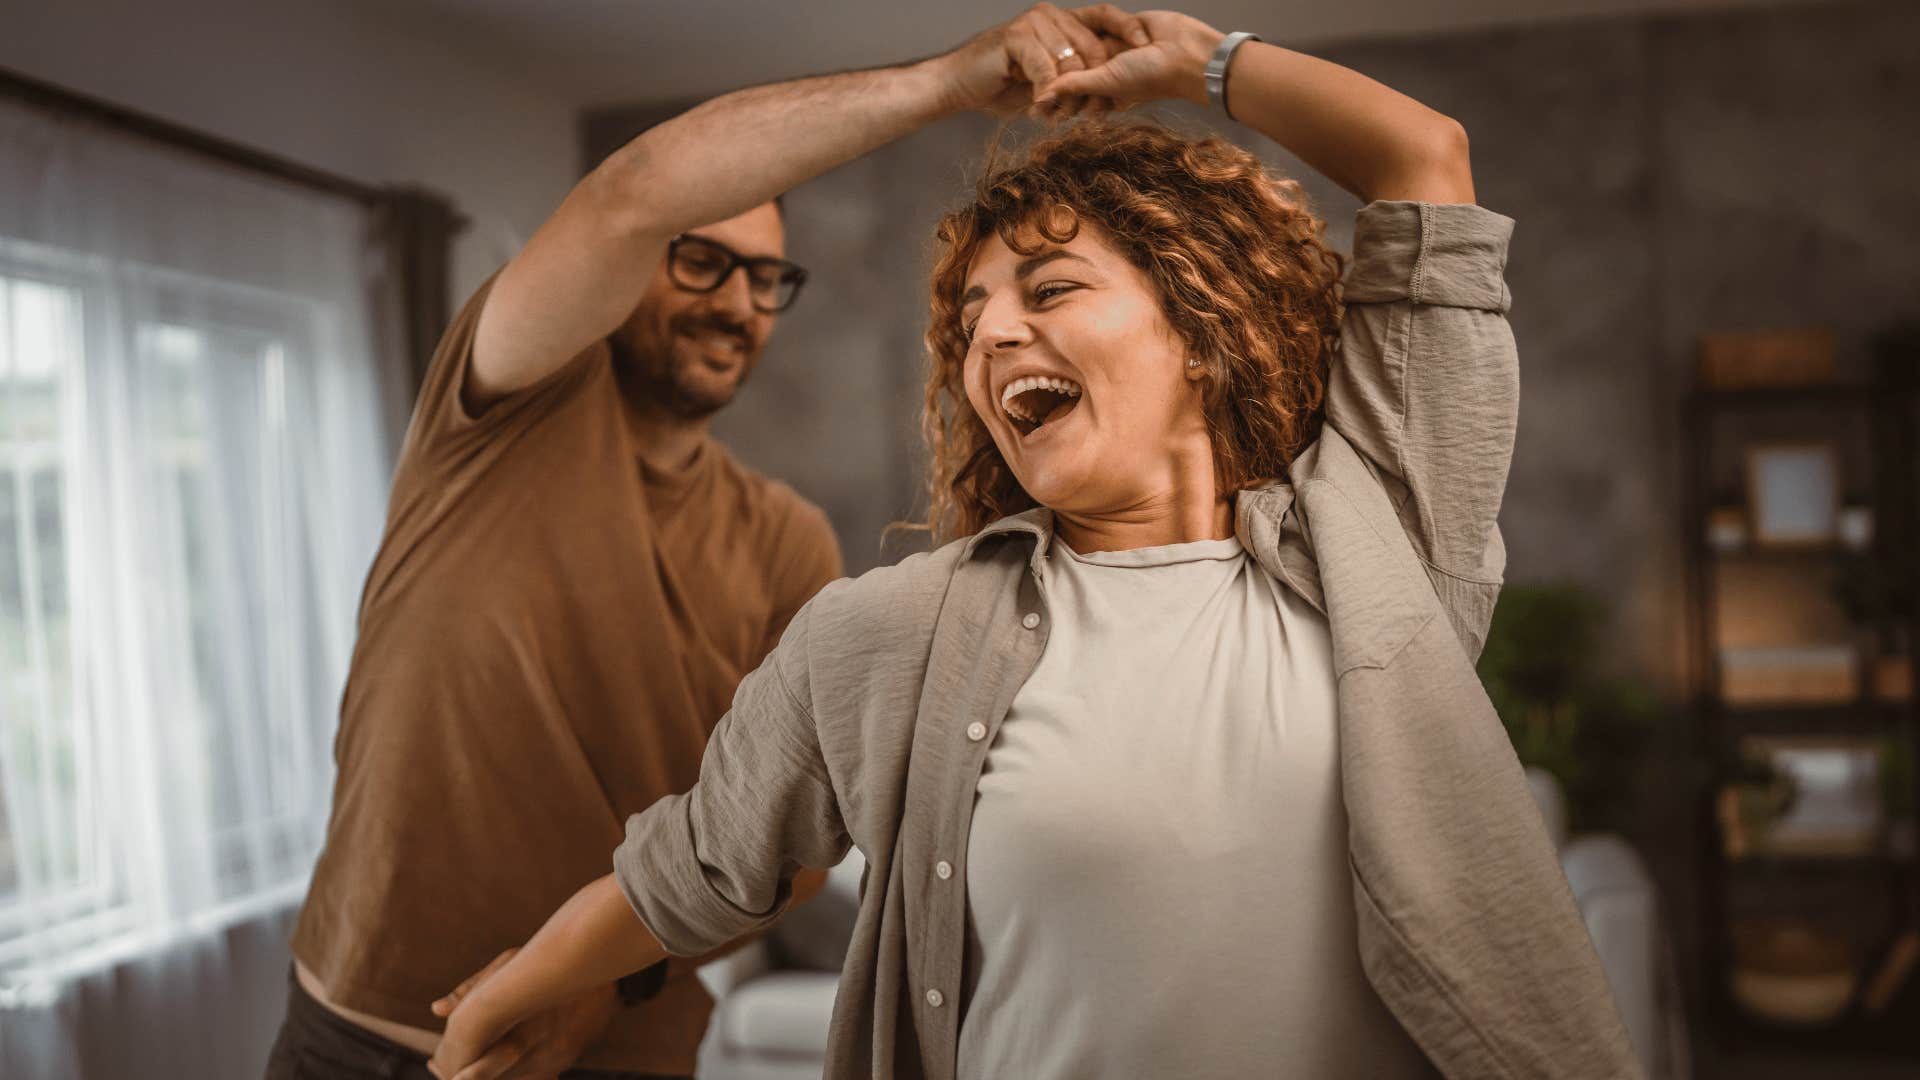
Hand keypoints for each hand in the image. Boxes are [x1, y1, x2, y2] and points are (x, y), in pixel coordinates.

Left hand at [427, 948, 620, 1079]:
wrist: (605, 969)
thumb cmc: (551, 958)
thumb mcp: (511, 963)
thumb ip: (473, 988)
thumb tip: (436, 1010)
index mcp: (522, 1018)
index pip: (484, 1055)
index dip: (459, 1067)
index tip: (435, 1066)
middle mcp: (539, 1042)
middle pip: (494, 1073)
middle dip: (468, 1075)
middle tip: (447, 1074)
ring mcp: (555, 1054)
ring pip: (513, 1079)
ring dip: (489, 1077)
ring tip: (464, 1072)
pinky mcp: (566, 1058)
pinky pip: (535, 1077)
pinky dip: (514, 1077)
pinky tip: (502, 1072)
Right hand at [933, 3, 1151, 119]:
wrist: (959, 86)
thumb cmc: (1002, 86)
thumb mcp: (1047, 82)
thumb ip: (1074, 77)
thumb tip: (1111, 91)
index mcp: (1062, 21)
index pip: (1104, 16)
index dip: (1128, 29)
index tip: (1147, 50)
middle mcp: (1050, 16)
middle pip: (1092, 46)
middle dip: (1095, 85)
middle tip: (1088, 114)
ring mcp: (1032, 24)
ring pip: (1070, 62)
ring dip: (1066, 97)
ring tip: (1055, 116)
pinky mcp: (1016, 38)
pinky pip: (1045, 70)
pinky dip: (1045, 94)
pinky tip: (1039, 108)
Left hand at [1037, 10, 1227, 111]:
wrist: (1188, 52)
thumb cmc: (1152, 75)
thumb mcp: (1106, 81)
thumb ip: (1074, 85)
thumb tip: (1042, 98)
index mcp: (1105, 93)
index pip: (1073, 98)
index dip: (1053, 103)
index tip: (1029, 111)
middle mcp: (1108, 72)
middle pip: (1074, 74)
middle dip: (1054, 79)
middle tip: (1026, 85)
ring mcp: (1114, 49)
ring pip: (1082, 49)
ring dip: (1066, 52)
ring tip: (1038, 57)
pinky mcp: (1121, 27)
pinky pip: (1097, 26)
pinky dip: (1082, 28)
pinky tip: (1058, 28)